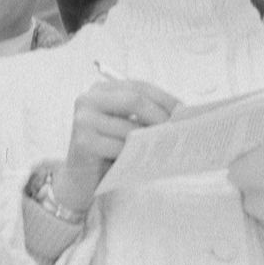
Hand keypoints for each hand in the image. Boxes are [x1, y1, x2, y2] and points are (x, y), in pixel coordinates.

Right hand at [51, 78, 181, 211]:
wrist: (79, 177)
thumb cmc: (106, 150)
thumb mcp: (124, 125)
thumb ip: (143, 114)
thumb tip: (179, 114)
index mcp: (100, 90)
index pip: (138, 86)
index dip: (164, 97)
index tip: (183, 111)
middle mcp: (87, 100)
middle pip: (133, 100)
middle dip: (160, 115)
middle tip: (178, 129)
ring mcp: (83, 120)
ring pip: (128, 127)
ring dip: (151, 139)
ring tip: (169, 145)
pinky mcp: (83, 142)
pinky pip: (120, 147)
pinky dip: (137, 154)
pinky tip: (149, 159)